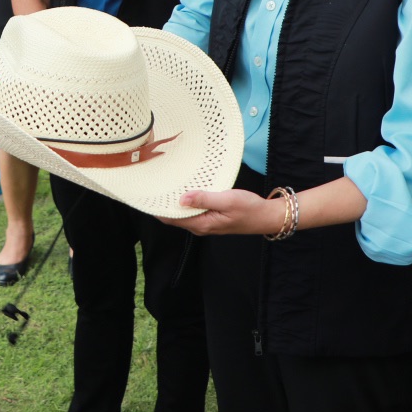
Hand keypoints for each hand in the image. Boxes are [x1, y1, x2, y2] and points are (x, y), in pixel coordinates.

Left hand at [159, 188, 282, 234]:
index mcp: (201, 224)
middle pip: (173, 216)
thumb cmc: (249, 208)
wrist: (266, 216)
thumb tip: (181, 199)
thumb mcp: (227, 200)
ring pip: (182, 213)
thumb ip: (204, 198)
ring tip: (163, 185)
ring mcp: (205, 223)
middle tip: (151, 185)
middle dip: (162, 203)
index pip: (171, 218)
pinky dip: (185, 201)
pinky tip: (183, 190)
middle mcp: (200, 226)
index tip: (145, 196)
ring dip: (173, 201)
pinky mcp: (210, 218)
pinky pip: (192, 210)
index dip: (156, 208)